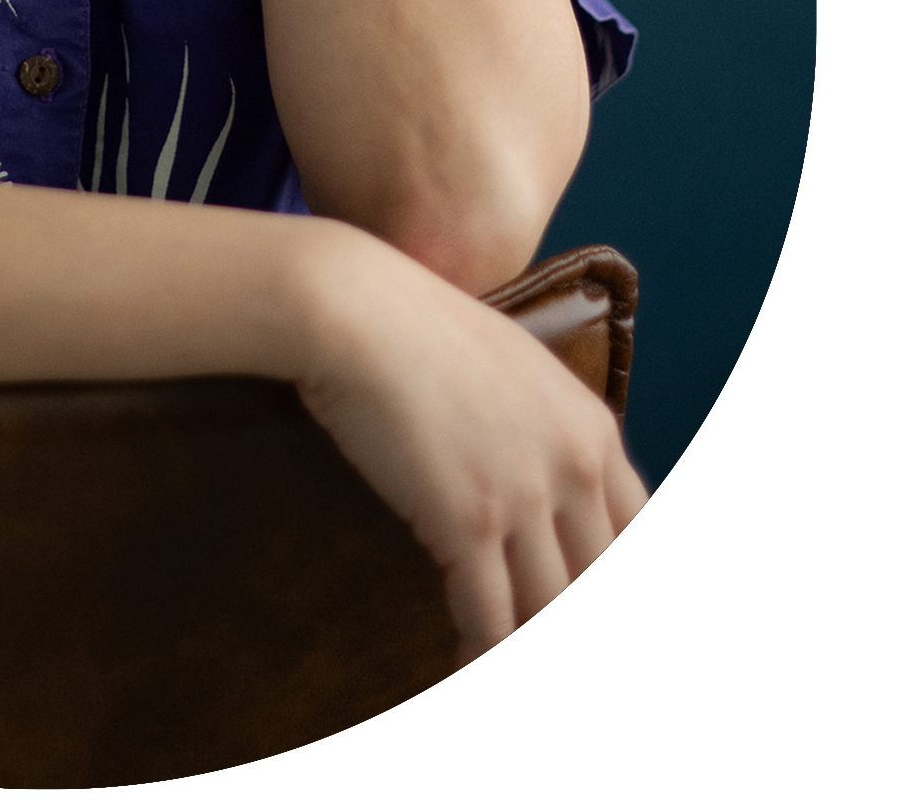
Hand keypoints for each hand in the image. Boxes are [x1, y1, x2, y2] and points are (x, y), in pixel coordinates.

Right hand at [294, 228, 647, 662]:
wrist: (356, 308)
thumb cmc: (417, 329)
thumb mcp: (508, 368)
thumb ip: (541, 426)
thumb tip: (540, 482)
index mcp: (592, 427)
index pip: (638, 536)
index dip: (619, 590)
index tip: (591, 622)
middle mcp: (574, 464)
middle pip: (603, 585)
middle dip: (579, 635)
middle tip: (552, 665)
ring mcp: (526, 494)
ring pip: (553, 614)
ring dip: (532, 661)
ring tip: (513, 686)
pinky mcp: (470, 521)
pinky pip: (492, 621)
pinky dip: (482, 662)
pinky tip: (465, 678)